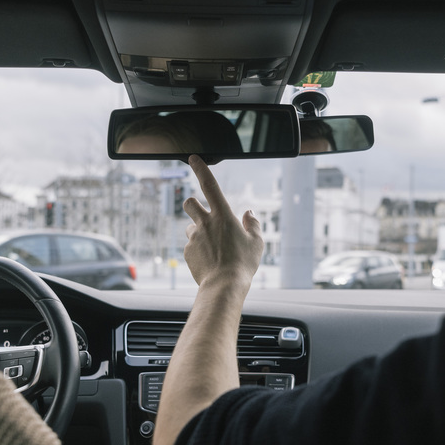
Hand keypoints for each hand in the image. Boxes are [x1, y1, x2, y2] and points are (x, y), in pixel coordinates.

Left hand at [182, 155, 263, 287]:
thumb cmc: (243, 264)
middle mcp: (205, 223)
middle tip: (202, 214)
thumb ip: (253, 224)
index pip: (209, 184)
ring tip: (214, 248)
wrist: (224, 286)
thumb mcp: (256, 243)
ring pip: (191, 226)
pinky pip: (192, 245)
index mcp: (223, 215)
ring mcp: (194, 237)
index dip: (200, 168)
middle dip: (193, 203)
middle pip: (189, 202)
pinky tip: (210, 261)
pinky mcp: (188, 252)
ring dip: (199, 231)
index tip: (193, 158)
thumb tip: (248, 214)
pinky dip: (199, 249)